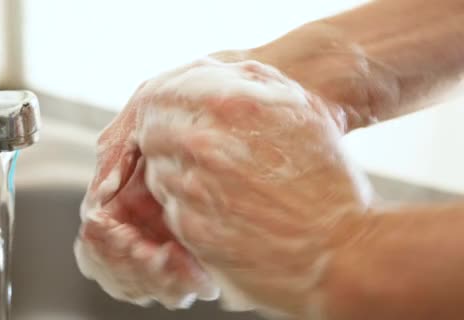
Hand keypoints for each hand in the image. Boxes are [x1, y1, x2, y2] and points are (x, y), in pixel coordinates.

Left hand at [75, 57, 372, 316]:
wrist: (342, 249)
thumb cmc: (327, 181)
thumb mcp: (301, 111)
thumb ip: (253, 82)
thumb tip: (213, 72)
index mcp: (231, 104)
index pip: (163, 95)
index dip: (165, 106)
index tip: (173, 116)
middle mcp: (204, 143)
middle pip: (152, 133)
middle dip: (165, 140)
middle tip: (191, 155)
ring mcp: (192, 188)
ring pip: (157, 172)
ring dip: (175, 175)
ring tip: (214, 187)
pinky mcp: (190, 229)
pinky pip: (168, 208)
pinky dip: (184, 209)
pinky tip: (217, 213)